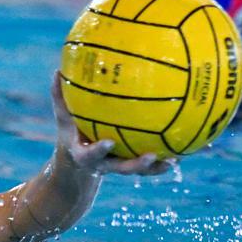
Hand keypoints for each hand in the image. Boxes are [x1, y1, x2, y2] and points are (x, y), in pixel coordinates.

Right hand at [52, 71, 171, 175]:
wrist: (77, 164)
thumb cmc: (71, 134)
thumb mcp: (63, 119)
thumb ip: (60, 98)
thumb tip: (57, 70)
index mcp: (86, 155)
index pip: (91, 154)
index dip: (100, 150)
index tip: (109, 142)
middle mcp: (105, 164)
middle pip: (122, 168)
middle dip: (137, 164)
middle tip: (152, 155)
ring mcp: (120, 167)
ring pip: (140, 171)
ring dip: (157, 166)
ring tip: (175, 159)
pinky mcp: (132, 166)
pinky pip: (151, 165)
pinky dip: (166, 159)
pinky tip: (184, 150)